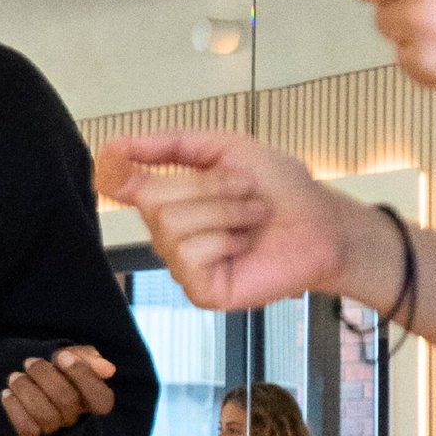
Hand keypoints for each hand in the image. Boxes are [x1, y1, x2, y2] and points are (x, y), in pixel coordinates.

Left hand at [0, 344, 115, 435]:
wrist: (24, 383)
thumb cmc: (53, 369)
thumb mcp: (69, 357)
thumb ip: (86, 358)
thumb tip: (107, 369)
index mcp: (91, 399)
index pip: (101, 399)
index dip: (83, 375)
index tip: (61, 355)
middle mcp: (76, 417)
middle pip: (68, 401)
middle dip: (45, 375)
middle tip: (29, 362)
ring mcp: (54, 429)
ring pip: (46, 416)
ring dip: (26, 390)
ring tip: (14, 377)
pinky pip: (27, 429)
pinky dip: (14, 408)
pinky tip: (7, 394)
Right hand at [95, 131, 393, 312]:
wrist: (323, 224)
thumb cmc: (282, 190)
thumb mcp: (228, 149)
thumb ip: (172, 145)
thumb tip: (116, 147)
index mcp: (172, 199)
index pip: (121, 184)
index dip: (113, 171)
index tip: (113, 158)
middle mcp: (170, 233)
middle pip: (152, 199)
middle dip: (208, 187)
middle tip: (246, 193)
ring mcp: (183, 264)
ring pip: (172, 225)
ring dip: (225, 211)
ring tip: (252, 219)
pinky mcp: (199, 290)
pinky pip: (189, 255)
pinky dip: (225, 241)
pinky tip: (245, 245)